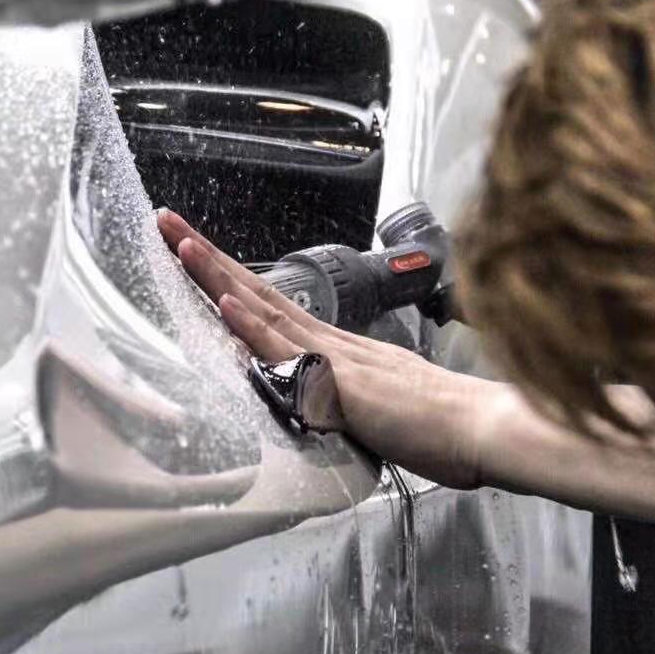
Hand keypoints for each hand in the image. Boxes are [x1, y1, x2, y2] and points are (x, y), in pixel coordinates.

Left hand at [156, 210, 490, 488]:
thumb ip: (346, 403)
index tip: (195, 251)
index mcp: (339, 349)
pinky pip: (292, 353)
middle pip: (258, 292)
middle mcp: (333, 343)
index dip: (231, 277)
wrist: (487, 430)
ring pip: (266, 309)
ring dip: (219, 276)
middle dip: (209, 258)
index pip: (271, 305)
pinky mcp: (344, 384)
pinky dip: (255, 326)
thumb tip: (323, 402)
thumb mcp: (379, 412)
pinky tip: (226, 304)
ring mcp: (337, 359)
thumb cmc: (444, 428)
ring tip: (181, 246)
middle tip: (167, 222)